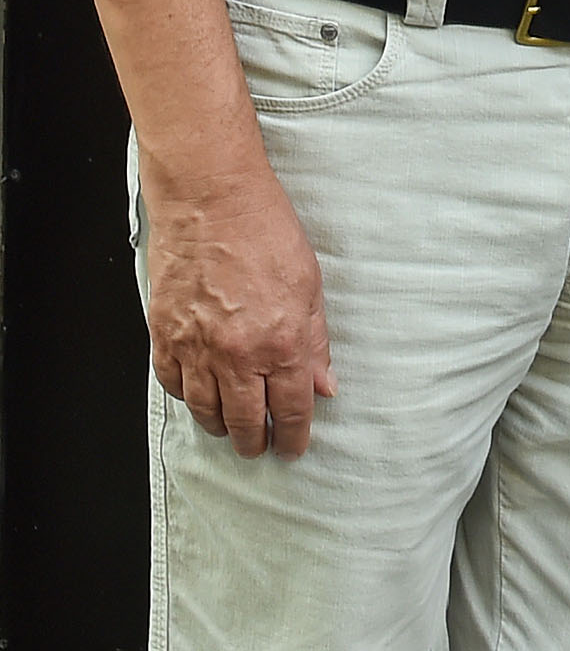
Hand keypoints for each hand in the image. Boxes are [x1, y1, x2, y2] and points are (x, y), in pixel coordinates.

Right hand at [141, 164, 336, 459]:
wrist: (211, 202)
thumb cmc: (266, 234)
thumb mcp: (310, 286)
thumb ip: (316, 342)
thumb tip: (324, 385)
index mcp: (281, 342)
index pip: (290, 408)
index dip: (293, 436)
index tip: (293, 448)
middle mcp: (237, 354)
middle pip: (244, 419)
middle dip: (255, 441)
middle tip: (261, 448)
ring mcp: (195, 348)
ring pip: (205, 410)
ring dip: (220, 427)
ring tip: (231, 431)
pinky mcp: (163, 336)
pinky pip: (173, 384)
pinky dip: (187, 398)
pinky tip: (199, 398)